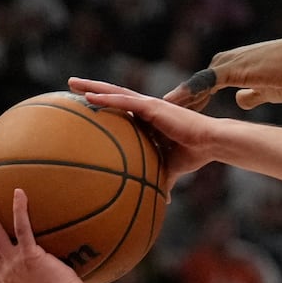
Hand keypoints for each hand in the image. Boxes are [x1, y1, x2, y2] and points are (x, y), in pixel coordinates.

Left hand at [69, 77, 217, 194]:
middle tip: (71, 84)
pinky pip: (124, 101)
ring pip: (114, 92)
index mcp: (150, 119)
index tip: (85, 103)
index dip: (104, 104)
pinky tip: (89, 96)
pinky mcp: (153, 107)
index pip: (122, 108)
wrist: (210, 144)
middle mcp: (147, 107)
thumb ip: (162, 180)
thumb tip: (163, 200)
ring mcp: (149, 105)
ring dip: (92, 87)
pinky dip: (106, 98)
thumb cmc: (194, 154)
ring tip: (72, 82)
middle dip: (92, 89)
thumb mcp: (171, 168)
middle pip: (113, 95)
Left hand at [161, 37, 281, 112]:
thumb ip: (251, 95)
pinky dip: (188, 94)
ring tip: (156, 113)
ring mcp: (225, 65)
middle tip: (157, 118)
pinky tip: (173, 103)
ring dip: (177, 100)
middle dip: (178, 103)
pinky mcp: (230, 70)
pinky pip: (203, 84)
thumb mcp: (266, 90)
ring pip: (194, 85)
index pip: (203, 87)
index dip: (190, 102)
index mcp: (230, 68)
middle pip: (194, 86)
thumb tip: (240, 101)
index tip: (176, 117)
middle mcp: (223, 63)